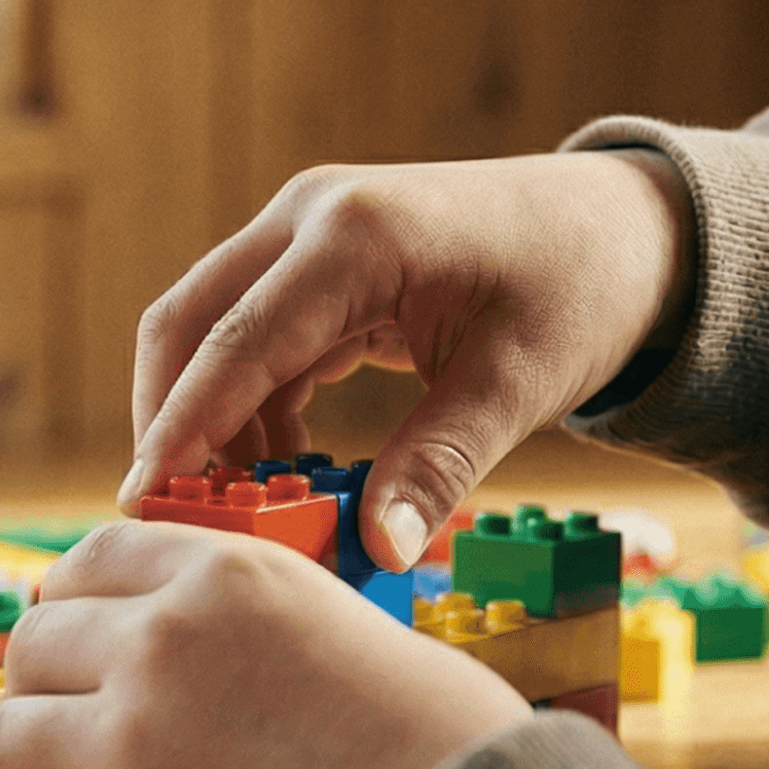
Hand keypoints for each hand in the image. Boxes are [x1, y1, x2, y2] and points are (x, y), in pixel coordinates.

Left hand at [0, 520, 532, 768]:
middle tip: (70, 738)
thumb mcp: (339, 618)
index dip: (67, 606)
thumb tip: (193, 647)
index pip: (88, 560)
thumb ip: (248, 617)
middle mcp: (163, 641)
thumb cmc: (439, 738)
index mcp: (224, 573)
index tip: (74, 645)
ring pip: (8, 741)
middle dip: (43, 693)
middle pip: (32, 647)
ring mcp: (135, 740)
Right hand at [119, 150, 693, 569]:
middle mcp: (312, 217)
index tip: (142, 500)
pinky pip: (254, 337)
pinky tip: (283, 471)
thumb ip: (440, 465)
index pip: (234, 340)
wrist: (627, 229)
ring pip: (211, 331)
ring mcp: (310, 234)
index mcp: (355, 235)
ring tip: (239, 512)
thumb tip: (378, 551)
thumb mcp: (519, 384)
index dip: (180, 426)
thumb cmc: (582, 290)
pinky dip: (251, 405)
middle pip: (188, 323)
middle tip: (171, 520)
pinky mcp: (321, 264)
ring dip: (210, 419)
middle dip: (169, 421)